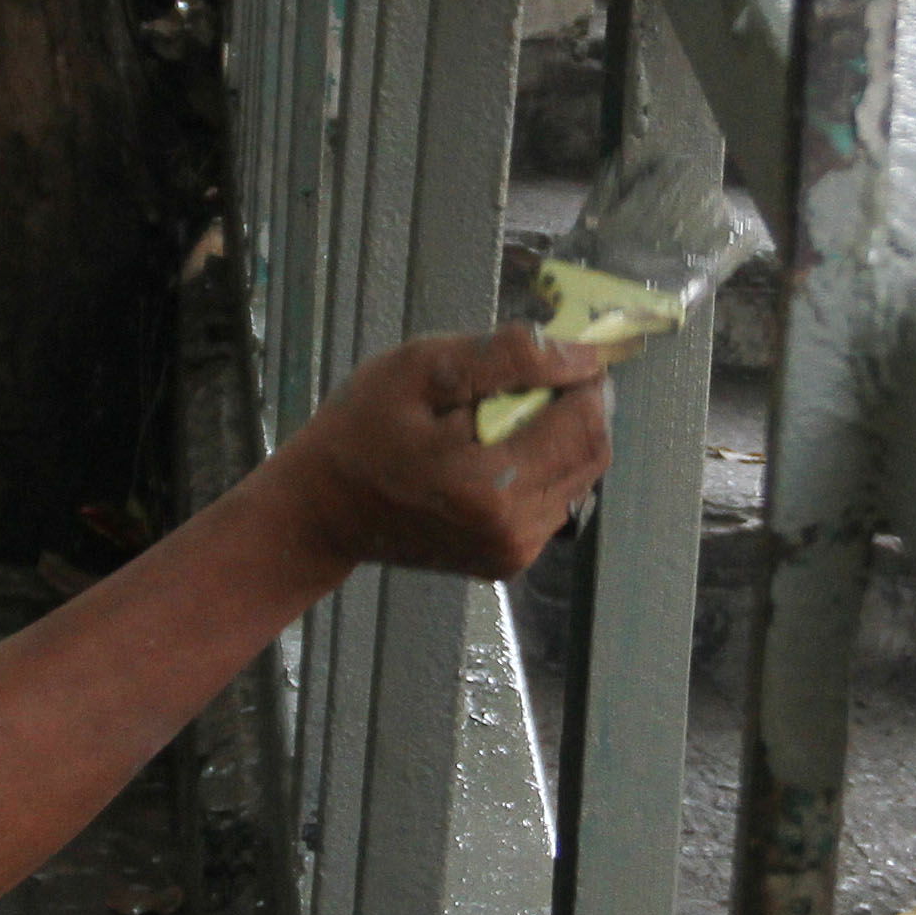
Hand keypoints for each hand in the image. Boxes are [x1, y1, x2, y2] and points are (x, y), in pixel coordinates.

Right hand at [272, 325, 613, 579]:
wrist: (322, 509)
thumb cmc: (358, 433)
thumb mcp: (419, 369)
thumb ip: (507, 358)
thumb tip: (582, 355)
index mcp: (491, 488)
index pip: (587, 424)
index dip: (586, 380)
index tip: (557, 354)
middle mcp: (514, 531)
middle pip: (594, 453)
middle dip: (575, 407)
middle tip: (526, 381)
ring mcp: (514, 552)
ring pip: (580, 476)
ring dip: (559, 437)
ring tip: (500, 417)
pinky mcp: (509, 559)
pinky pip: (555, 499)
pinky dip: (541, 465)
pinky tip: (493, 450)